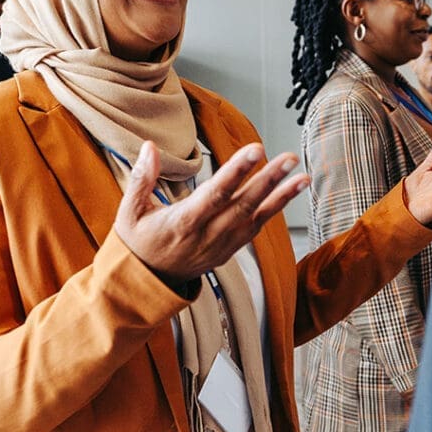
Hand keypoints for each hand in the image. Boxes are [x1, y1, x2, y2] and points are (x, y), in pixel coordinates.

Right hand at [113, 141, 309, 286]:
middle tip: (288, 159)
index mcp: (182, 223)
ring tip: (302, 176)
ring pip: (255, 218)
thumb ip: (141, 179)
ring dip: (280, 196)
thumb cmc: (137, 243)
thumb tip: (149, 147)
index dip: (237, 172)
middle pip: (242, 205)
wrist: (145, 285)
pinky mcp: (228, 251)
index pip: (215, 195)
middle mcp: (206, 236)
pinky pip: (254, 229)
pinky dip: (273, 211)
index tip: (256, 151)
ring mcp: (220, 246)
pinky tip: (289, 193)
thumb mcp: (129, 212)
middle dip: (268, 181)